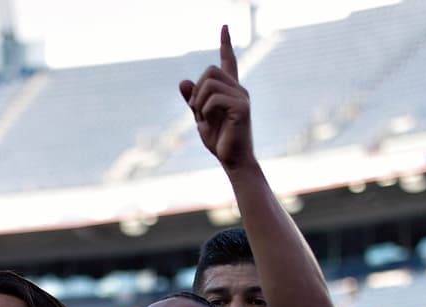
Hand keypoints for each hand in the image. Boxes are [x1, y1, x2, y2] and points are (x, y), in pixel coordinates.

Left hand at [178, 25, 253, 169]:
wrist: (233, 160)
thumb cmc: (219, 141)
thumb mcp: (200, 118)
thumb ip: (193, 100)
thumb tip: (183, 82)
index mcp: (230, 90)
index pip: (228, 61)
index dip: (225, 43)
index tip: (224, 26)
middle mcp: (239, 89)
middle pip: (210, 71)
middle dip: (197, 90)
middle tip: (197, 112)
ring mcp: (242, 97)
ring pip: (209, 82)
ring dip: (199, 101)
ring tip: (203, 118)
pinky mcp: (242, 107)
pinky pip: (213, 98)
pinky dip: (204, 111)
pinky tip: (209, 122)